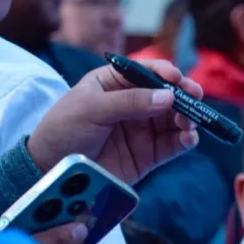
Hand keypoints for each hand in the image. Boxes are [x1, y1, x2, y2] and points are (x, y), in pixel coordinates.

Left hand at [28, 60, 200, 183]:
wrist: (49, 171)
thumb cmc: (63, 130)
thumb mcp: (92, 108)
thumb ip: (130, 102)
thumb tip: (168, 97)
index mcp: (115, 83)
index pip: (146, 72)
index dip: (164, 72)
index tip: (176, 78)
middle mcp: (133, 104)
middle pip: (166, 95)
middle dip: (183, 96)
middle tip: (194, 99)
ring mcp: (142, 129)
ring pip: (174, 119)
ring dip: (187, 118)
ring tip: (189, 123)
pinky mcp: (147, 155)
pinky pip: (172, 145)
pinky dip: (185, 141)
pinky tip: (188, 139)